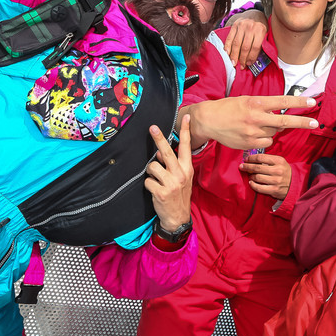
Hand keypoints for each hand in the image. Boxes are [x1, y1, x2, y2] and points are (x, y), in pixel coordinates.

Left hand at [144, 115, 193, 232]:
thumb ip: (173, 165)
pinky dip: (148, 185)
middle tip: (152, 128)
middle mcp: (181, 174)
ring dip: (151, 173)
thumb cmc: (179, 196)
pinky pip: (147, 181)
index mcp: (187, 168)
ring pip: (153, 166)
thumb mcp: (182, 179)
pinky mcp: (162, 192)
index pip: (186, 147)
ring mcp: (171, 183)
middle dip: (159, 139)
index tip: (187, 117)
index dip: (186, 131)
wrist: (178, 218)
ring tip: (157, 181)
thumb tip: (159, 152)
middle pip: (166, 152)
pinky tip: (155, 191)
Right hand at [182, 94, 318, 149]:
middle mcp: (256, 117)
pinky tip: (251, 133)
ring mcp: (253, 132)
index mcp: (256, 103)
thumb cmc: (228, 108)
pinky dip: (264, 138)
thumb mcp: (246, 101)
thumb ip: (264, 107)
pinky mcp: (249, 144)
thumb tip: (281, 117)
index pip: (282, 101)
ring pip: (274, 132)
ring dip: (271, 129)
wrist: (208, 120)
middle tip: (315, 124)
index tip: (312, 101)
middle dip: (302, 122)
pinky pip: (266, 142)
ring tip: (256, 124)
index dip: (299, 101)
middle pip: (284, 120)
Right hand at [223, 9, 268, 68]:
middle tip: (241, 66)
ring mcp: (242, 25)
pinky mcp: (235, 25)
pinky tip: (227, 53)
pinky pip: (230, 37)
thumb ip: (262, 44)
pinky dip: (227, 46)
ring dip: (234, 55)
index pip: (255, 47)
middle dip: (242, 58)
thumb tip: (255, 60)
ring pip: (236, 43)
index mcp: (261, 30)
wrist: (255, 12)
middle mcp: (251, 27)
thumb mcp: (266, 33)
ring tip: (233, 63)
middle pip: (245, 47)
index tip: (249, 64)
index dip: (251, 57)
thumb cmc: (261, 26)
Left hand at [240, 153, 291, 199]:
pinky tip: (251, 182)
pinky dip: (253, 185)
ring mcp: (275, 181)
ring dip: (250, 176)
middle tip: (242, 166)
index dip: (251, 158)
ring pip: (257, 177)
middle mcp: (277, 170)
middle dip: (247, 166)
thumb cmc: (284, 171)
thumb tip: (253, 158)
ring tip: (249, 175)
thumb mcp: (280, 162)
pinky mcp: (274, 190)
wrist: (295, 184)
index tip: (246, 159)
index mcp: (279, 161)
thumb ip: (269, 159)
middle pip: (257, 167)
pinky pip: (259, 187)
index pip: (261, 157)